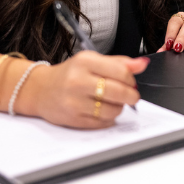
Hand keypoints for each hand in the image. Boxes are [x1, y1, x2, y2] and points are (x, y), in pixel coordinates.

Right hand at [19, 51, 148, 128]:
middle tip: (132, 96)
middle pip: (119, 92)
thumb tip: (142, 64)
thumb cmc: (70, 74)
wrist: (40, 89)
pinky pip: (102, 123)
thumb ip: (119, 63)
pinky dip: (108, 119)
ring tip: (114, 103)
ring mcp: (74, 101)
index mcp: (85, 62)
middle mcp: (78, 81)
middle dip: (131, 96)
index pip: (121, 72)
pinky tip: (103, 111)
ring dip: (119, 108)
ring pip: (112, 110)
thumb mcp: (92, 61)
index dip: (132, 80)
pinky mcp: (72, 119)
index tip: (132, 83)